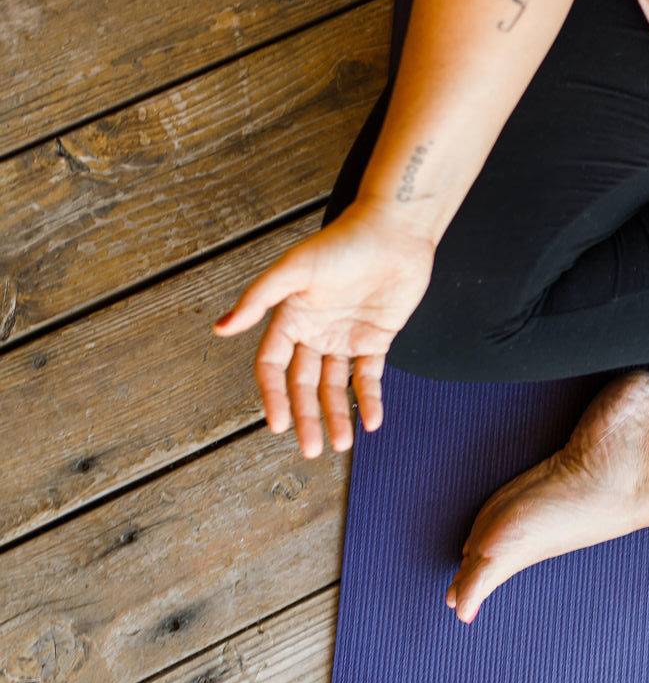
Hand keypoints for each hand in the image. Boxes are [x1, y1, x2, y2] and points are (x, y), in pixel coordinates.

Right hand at [211, 201, 435, 456]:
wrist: (394, 232)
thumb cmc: (342, 244)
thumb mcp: (294, 269)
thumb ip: (259, 299)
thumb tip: (220, 329)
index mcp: (289, 317)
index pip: (273, 366)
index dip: (274, 396)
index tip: (278, 425)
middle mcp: (315, 332)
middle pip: (304, 385)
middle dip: (307, 417)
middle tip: (312, 449)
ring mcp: (345, 337)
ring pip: (335, 387)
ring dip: (338, 415)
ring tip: (340, 445)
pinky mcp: (376, 338)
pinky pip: (369, 376)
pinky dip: (370, 400)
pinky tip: (372, 423)